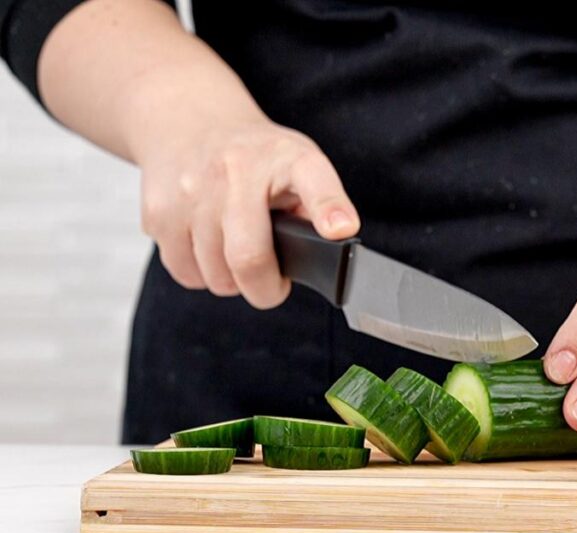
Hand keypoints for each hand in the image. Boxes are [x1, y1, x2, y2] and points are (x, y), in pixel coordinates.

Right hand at [139, 119, 358, 308]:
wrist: (189, 121)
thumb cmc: (257, 158)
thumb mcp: (300, 166)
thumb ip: (319, 207)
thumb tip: (331, 246)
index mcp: (288, 158)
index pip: (314, 179)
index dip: (329, 208)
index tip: (340, 229)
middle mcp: (238, 169)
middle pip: (249, 258)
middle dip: (265, 289)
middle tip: (272, 284)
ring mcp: (192, 189)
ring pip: (215, 275)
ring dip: (231, 281)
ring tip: (238, 255)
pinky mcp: (158, 211)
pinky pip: (185, 272)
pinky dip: (200, 273)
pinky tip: (209, 248)